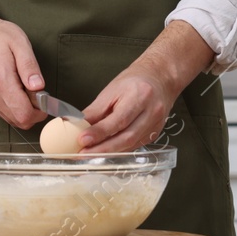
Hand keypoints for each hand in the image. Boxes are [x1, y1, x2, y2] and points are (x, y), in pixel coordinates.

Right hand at [0, 0, 44, 128]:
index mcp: (0, 80)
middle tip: (35, 92)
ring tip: (21, 86)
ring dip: (21, 109)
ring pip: (9, 118)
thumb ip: (30, 67)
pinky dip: (10, 106)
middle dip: (32, 112)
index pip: (24, 115)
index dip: (39, 112)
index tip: (45, 101)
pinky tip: (10, 88)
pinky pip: (0, 112)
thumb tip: (39, 87)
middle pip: (18, 121)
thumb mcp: (19, 43)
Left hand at [78, 20, 216, 152]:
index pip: (118, 119)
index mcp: (140, 96)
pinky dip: (118, 150)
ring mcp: (156, 125)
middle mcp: (151, 112)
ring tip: (89, 156)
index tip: (82, 139)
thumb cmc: (135, 81)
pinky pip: (134, 146)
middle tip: (83, 154)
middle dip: (102, 149)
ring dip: (108, 153)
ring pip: (130, 145)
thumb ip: (95, 110)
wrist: (160, 79)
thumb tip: (76, 125)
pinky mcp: (155, 134)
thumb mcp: (112, 90)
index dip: (99, 132)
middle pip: (126, 137)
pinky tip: (105, 152)